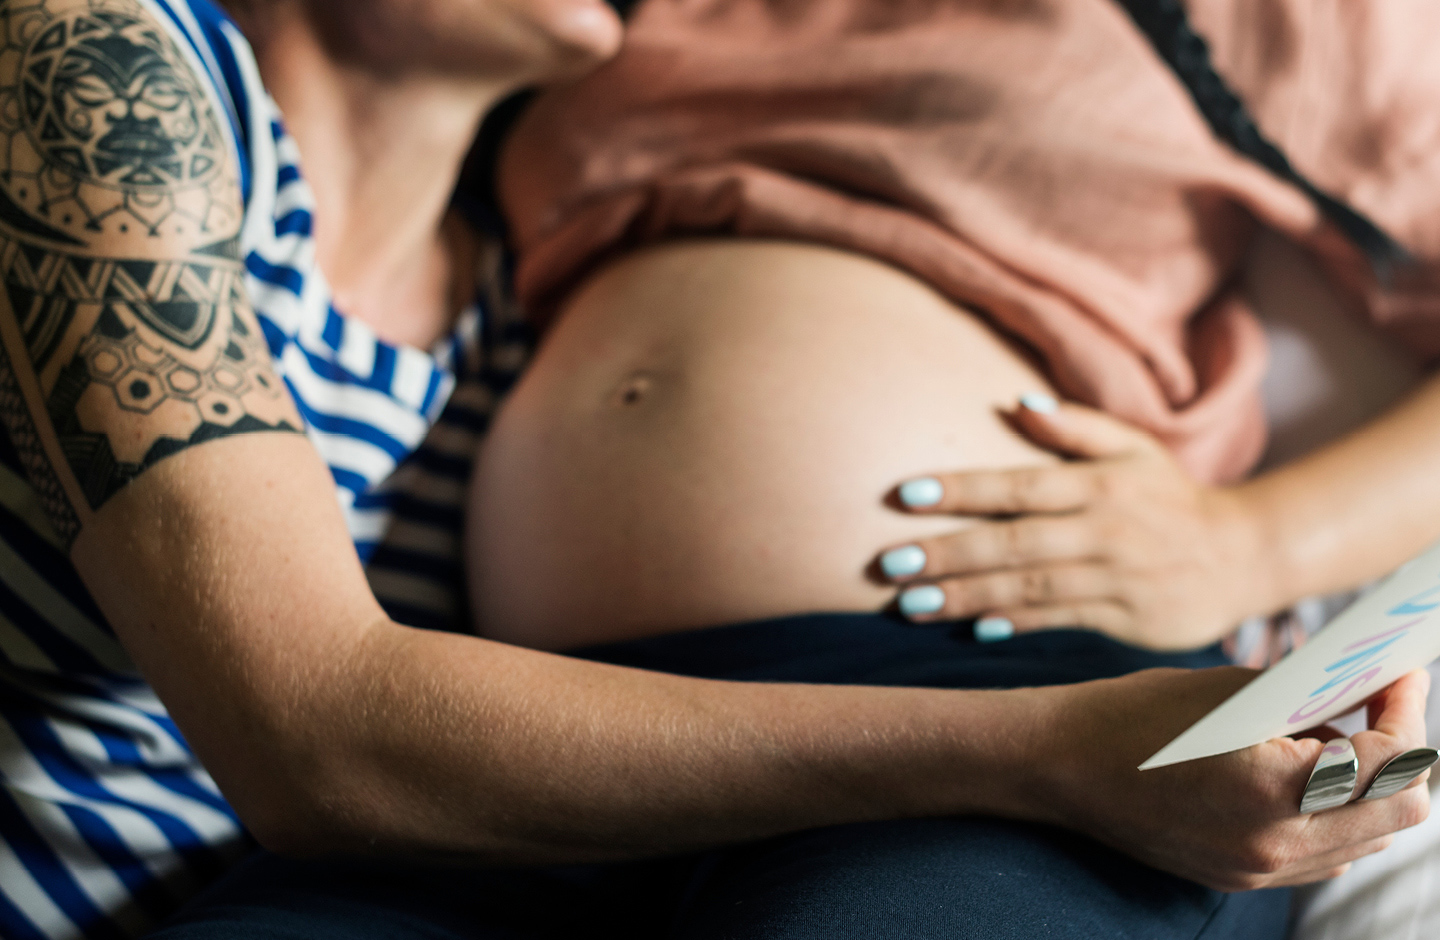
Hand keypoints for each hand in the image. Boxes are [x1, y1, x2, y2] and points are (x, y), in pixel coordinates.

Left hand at [878, 395, 1270, 649]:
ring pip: (1030, 588)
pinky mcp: (1127, 619)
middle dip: (948, 554)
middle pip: (1014, 543)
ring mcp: (1116, 578)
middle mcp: (1105, 531)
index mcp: (1100, 484)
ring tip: (911, 604)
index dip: (961, 489)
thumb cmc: (1170, 496)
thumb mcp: (1133, 448)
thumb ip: (1074, 428)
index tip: (904, 494)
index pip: (1018, 485)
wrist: (1246, 555)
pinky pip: (1062, 621)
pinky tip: (976, 629)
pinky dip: (1019, 624)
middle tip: (889, 564)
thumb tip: (1016, 405)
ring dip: (968, 596)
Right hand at [1036, 667, 1432, 890]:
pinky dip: (1337, 814)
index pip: (1395, 763)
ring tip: (1340, 736)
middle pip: (1400, 812)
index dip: (1408, 711)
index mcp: (1274, 787)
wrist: (1061, 765)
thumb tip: (1374, 691)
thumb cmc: (1135, 715)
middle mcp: (1275, 842)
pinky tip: (1306, 773)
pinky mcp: (1243, 877)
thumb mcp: (1234, 692)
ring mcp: (1260, 869)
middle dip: (1403, 753)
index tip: (1400, 676)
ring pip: (1370, 838)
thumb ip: (1313, 697)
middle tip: (1378, 704)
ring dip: (1373, 787)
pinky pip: (1327, 855)